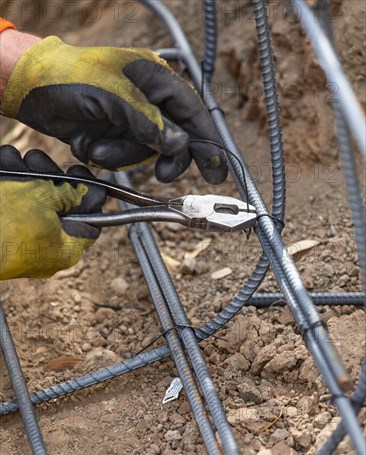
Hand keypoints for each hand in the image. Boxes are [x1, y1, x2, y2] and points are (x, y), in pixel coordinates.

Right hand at [0, 145, 105, 279]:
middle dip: (47, 175)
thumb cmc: (4, 222)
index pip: (91, 223)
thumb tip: (81, 193)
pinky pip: (8, 193)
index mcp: (64, 249)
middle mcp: (43, 246)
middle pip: (58, 204)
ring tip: (11, 163)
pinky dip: (5, 174)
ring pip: (29, 194)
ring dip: (21, 171)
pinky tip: (3, 165)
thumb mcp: (43, 199)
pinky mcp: (0, 220)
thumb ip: (68, 194)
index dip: (90, 195)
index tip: (80, 172)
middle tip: (37, 163)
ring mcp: (18, 235)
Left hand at [2, 36, 227, 183]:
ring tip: (97, 147)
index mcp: (155, 79)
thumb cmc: (70, 77)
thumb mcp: (113, 95)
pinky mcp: (114, 136)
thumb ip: (149, 122)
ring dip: (122, 156)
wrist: (31, 89)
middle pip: (174, 138)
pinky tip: (87, 143)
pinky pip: (123, 157)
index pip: (192, 112)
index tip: (216, 169)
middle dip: (164, 158)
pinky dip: (106, 157)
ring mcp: (130, 120)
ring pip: (145, 153)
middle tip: (164, 176)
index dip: (207, 141)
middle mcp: (147, 101)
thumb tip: (180, 144)